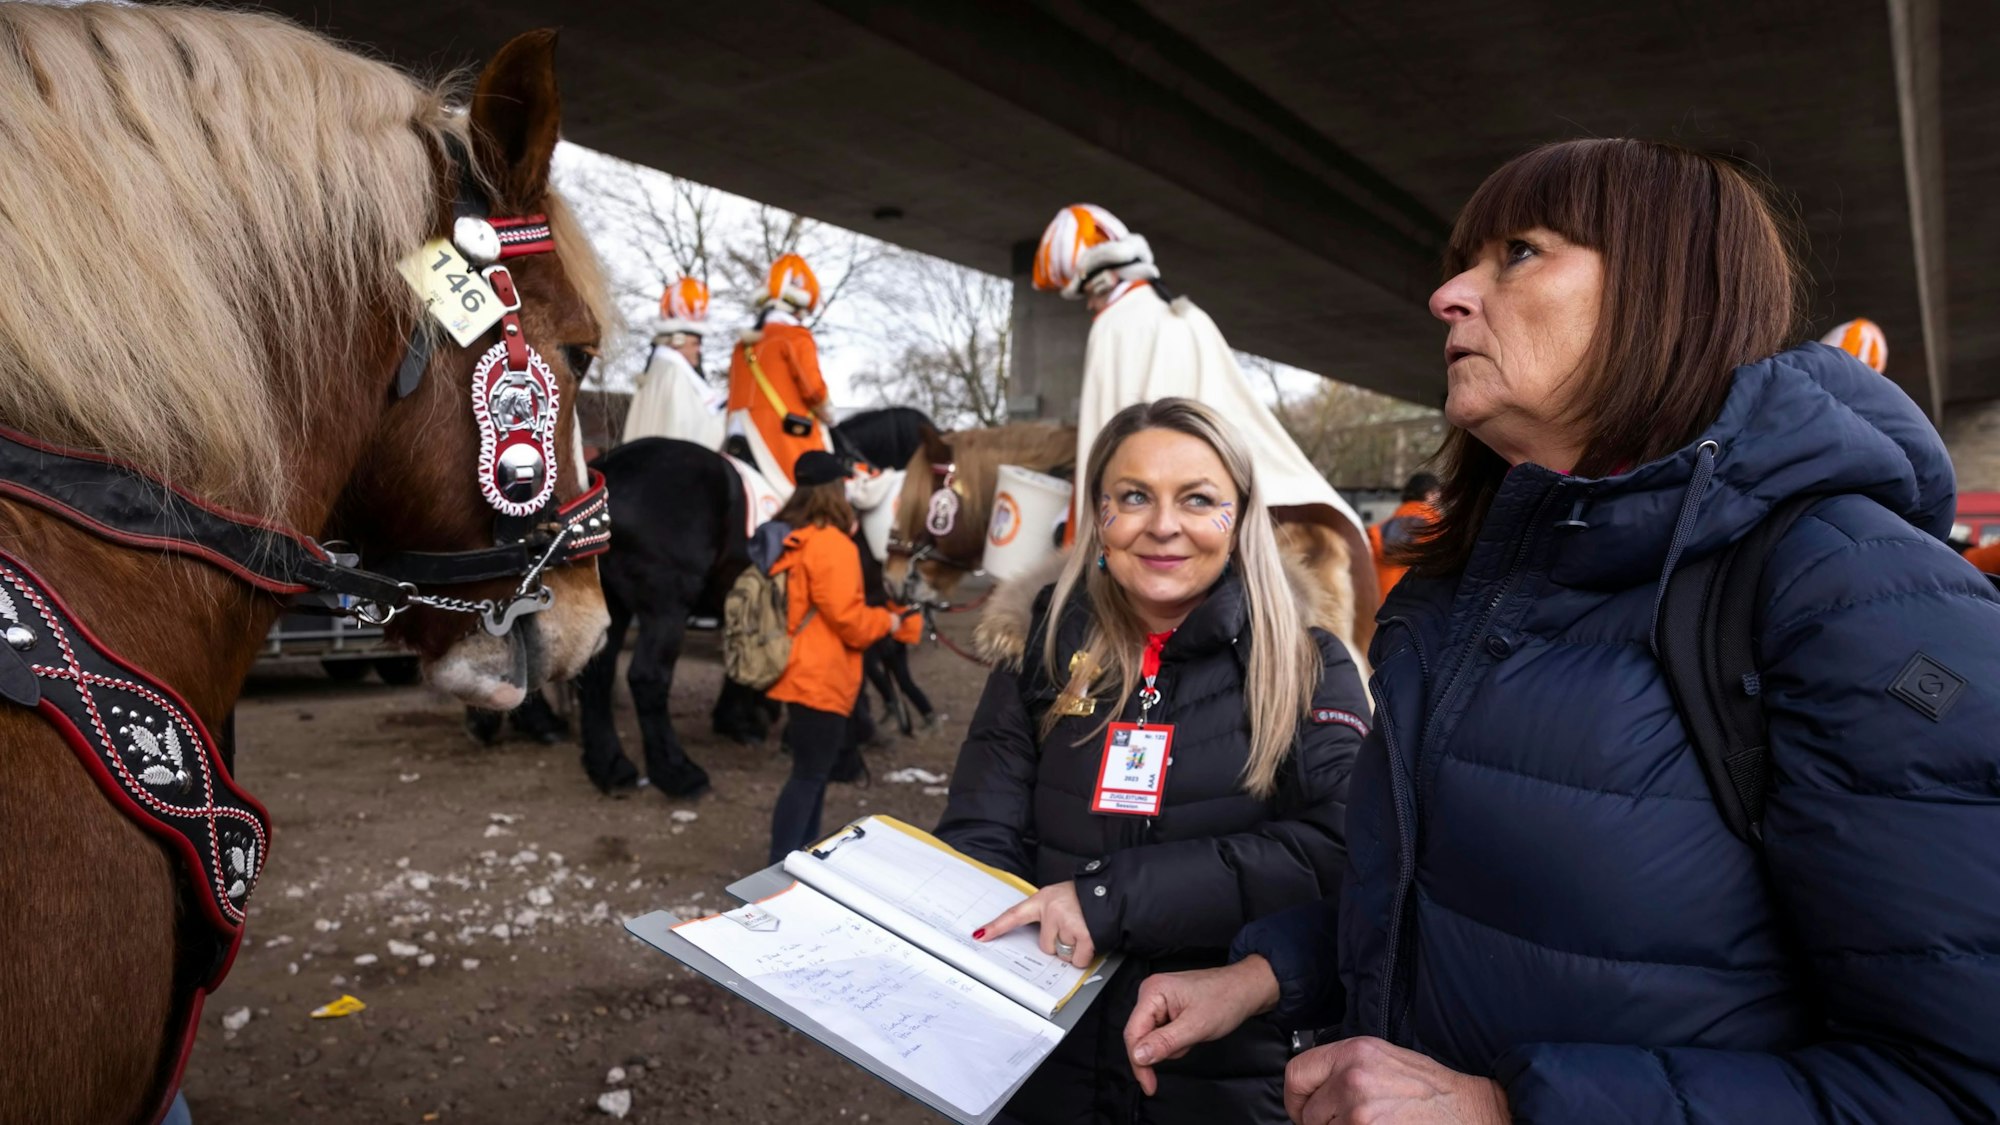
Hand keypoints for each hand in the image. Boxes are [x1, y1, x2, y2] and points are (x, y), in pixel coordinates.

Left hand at [974, 881, 1093, 967]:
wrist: (1111, 893)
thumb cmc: (1085, 899)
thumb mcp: (1060, 899)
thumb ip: (1046, 917)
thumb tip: (1041, 944)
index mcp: (1043, 899)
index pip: (1014, 915)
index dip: (996, 926)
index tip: (979, 935)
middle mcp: (1052, 909)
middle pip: (1045, 946)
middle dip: (1059, 943)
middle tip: (1073, 928)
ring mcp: (1067, 921)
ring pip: (1061, 954)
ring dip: (1073, 949)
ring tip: (1083, 930)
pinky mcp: (1083, 934)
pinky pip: (1077, 959)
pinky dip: (1085, 956)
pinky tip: (1090, 940)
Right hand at [1123, 957, 1280, 1094]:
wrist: (1245, 989)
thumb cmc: (1226, 999)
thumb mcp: (1196, 1026)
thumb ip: (1164, 1042)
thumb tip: (1138, 1056)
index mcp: (1153, 992)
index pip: (1133, 1033)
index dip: (1138, 1062)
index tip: (1148, 1084)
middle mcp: (1151, 993)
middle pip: (1141, 1036)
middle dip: (1164, 1049)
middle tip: (1188, 1044)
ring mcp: (1159, 1000)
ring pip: (1153, 1038)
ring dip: (1173, 1045)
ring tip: (1194, 1033)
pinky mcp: (1167, 1007)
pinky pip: (1162, 1033)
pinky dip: (1177, 1039)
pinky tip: (1192, 1031)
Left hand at [1284, 1037, 1509, 1124]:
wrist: (1470, 1110)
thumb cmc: (1432, 1090)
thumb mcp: (1384, 1060)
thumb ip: (1345, 1068)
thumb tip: (1314, 1087)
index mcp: (1355, 1052)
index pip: (1296, 1073)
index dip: (1296, 1099)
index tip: (1304, 1110)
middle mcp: (1353, 1078)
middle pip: (1308, 1112)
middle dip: (1323, 1123)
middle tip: (1347, 1123)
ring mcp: (1360, 1111)